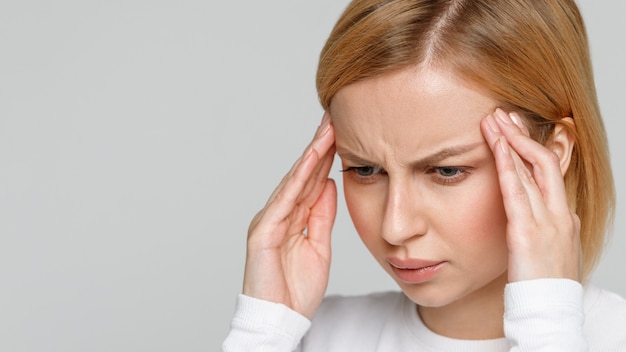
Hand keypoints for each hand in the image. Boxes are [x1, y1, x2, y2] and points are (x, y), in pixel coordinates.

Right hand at [242, 113, 336, 318]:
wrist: (280, 319)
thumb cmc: (296, 289)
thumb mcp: (319, 247)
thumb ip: (322, 215)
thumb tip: (330, 184)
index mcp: (292, 218)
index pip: (312, 180)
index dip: (326, 156)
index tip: (343, 133)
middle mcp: (279, 214)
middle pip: (303, 174)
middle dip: (320, 146)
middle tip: (336, 118)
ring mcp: (269, 221)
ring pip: (294, 181)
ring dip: (312, 154)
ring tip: (328, 130)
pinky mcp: (264, 232)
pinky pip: (285, 201)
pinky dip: (298, 179)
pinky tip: (311, 160)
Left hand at [480, 108, 580, 282]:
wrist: (550, 312)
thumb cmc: (544, 285)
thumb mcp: (547, 251)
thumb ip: (536, 229)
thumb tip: (524, 216)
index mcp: (563, 218)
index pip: (550, 172)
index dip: (533, 147)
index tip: (516, 129)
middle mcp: (559, 214)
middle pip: (544, 162)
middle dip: (523, 135)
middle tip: (503, 113)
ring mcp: (547, 222)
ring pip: (532, 169)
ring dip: (511, 140)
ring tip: (494, 119)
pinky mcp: (528, 233)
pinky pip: (517, 191)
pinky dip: (506, 164)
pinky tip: (496, 145)